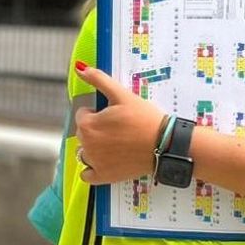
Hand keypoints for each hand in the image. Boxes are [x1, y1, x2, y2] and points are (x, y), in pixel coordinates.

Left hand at [71, 62, 166, 186]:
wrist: (165, 144)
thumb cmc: (143, 118)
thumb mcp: (121, 95)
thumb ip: (99, 80)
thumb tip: (79, 68)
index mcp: (87, 125)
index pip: (83, 115)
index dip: (98, 113)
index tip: (115, 116)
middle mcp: (86, 145)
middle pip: (84, 133)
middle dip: (97, 129)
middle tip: (119, 129)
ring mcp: (94, 163)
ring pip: (85, 152)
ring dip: (94, 148)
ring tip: (117, 144)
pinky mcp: (103, 177)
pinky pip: (87, 175)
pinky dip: (92, 170)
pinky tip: (106, 162)